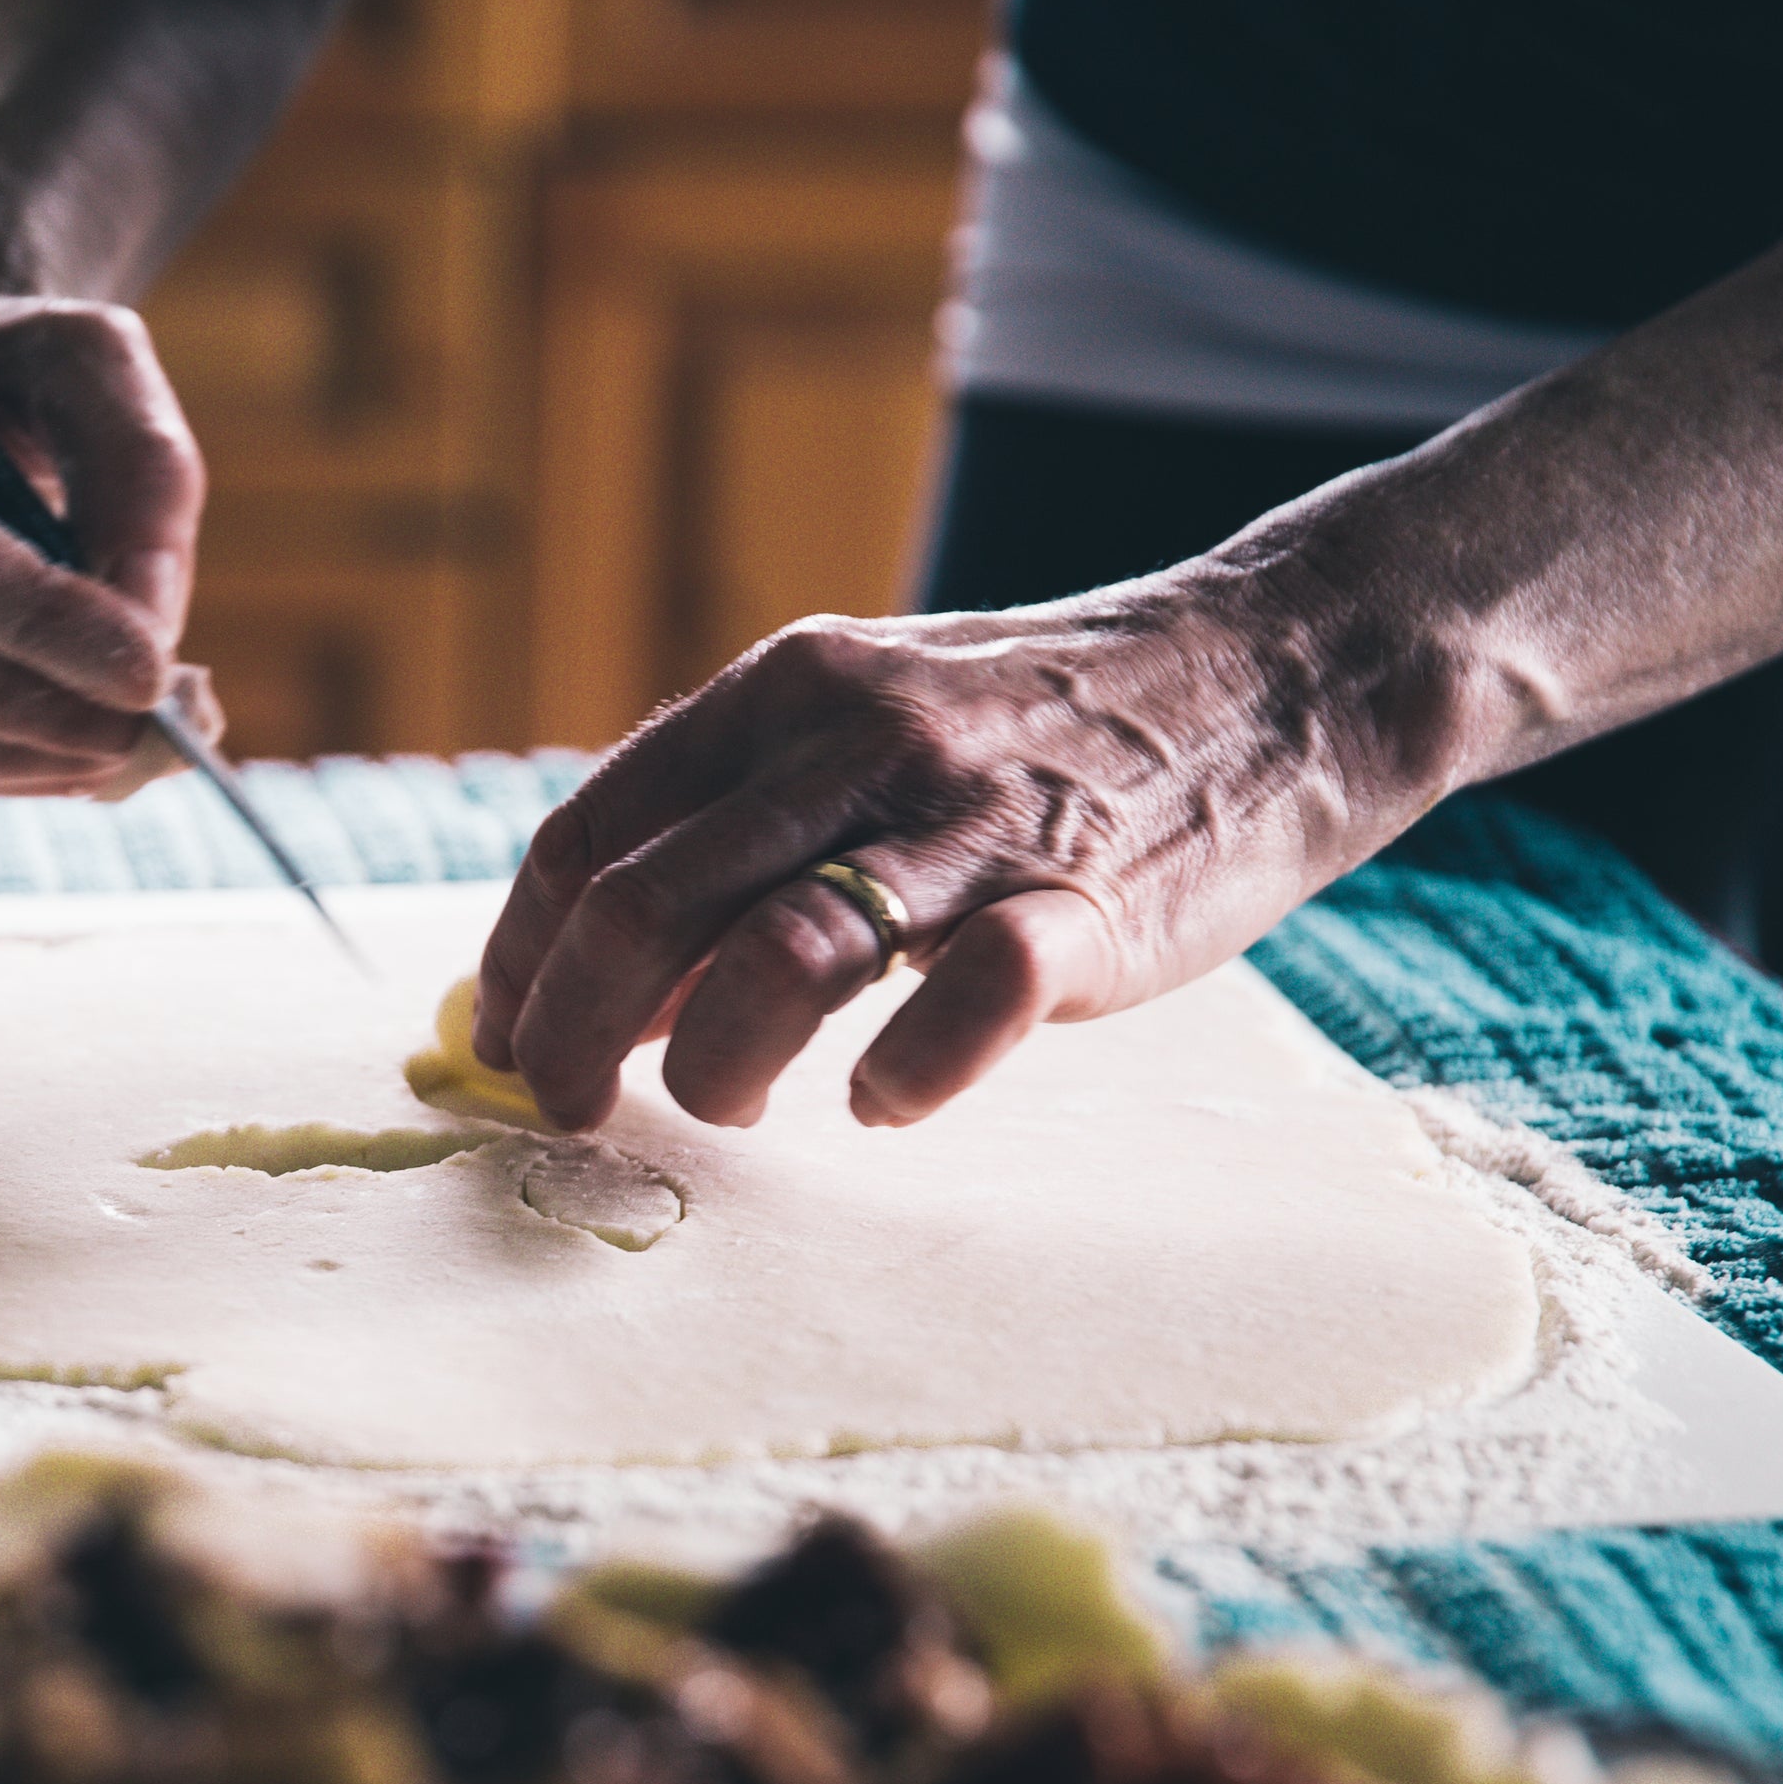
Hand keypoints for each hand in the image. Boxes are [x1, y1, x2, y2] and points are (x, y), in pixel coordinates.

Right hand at [0, 286, 206, 794]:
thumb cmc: (8, 372)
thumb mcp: (94, 363)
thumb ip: (141, 474)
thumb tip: (147, 635)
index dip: (30, 625)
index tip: (148, 673)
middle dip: (28, 713)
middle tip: (151, 737)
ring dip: (10, 760)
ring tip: (122, 755)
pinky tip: (56, 755)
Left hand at [473, 573, 1445, 1130]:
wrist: (1273, 672)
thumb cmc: (1036, 728)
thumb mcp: (859, 724)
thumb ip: (735, 826)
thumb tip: (600, 976)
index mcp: (780, 692)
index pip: (590, 837)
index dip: (524, 959)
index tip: (509, 1042)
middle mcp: (856, 740)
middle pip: (648, 907)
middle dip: (577, 1035)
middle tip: (575, 1111)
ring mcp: (971, 820)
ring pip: (779, 953)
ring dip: (715, 1064)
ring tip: (731, 1106)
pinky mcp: (1083, 903)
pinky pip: (967, 1002)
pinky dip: (901, 1074)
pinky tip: (881, 1100)